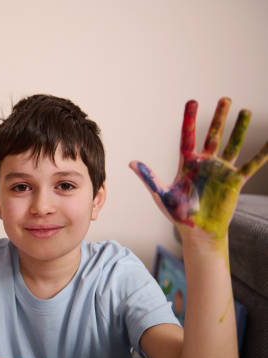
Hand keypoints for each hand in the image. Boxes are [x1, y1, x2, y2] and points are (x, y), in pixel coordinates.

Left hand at [130, 97, 267, 238]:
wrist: (197, 231)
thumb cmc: (177, 214)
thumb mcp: (161, 194)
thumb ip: (149, 177)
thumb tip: (130, 163)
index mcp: (187, 164)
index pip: (188, 136)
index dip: (190, 119)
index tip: (193, 101)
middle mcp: (205, 163)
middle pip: (213, 135)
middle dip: (219, 117)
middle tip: (225, 99)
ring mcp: (221, 171)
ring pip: (232, 145)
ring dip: (239, 129)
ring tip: (245, 111)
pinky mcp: (234, 182)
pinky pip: (250, 165)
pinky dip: (261, 154)